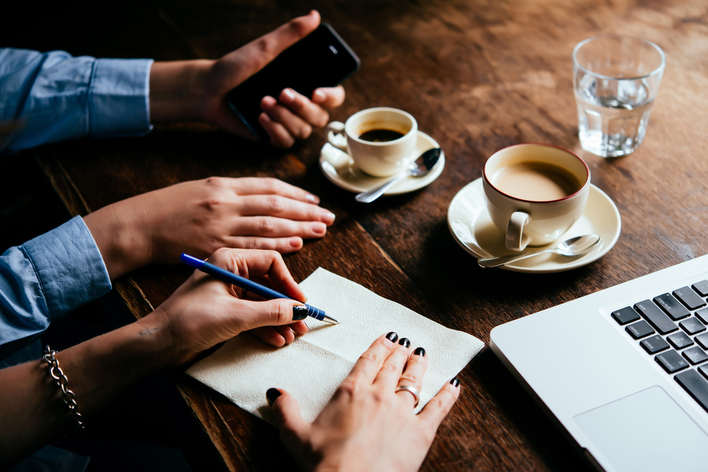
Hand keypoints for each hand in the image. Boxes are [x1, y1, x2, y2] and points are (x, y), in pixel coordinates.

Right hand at [84, 177, 334, 278]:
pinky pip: (253, 248)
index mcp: (223, 184)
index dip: (296, 193)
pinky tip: (295, 246)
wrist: (137, 226)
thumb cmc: (167, 207)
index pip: (269, 187)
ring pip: (270, 226)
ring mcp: (222, 225)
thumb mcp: (200, 188)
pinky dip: (276, 246)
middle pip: (276, 206)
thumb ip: (231, 193)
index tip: (314, 200)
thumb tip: (261, 199)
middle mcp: (226, 202)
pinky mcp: (216, 248)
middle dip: (306, 211)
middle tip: (328, 217)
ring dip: (299, 228)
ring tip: (320, 230)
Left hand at [149, 10, 345, 147]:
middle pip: (320, 117)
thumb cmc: (236, 67)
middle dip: (302, 107)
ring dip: (283, 116)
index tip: (317, 92)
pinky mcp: (272, 136)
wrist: (208, 90)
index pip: (333, 95)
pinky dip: (274, 130)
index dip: (331, 96)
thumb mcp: (264, 48)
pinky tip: (260, 118)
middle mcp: (299, 105)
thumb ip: (290, 34)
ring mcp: (287, 122)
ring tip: (262, 102)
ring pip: (303, 131)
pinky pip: (286, 142)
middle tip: (282, 92)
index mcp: (303, 83)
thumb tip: (314, 15)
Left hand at [149, 248, 309, 364]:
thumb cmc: (189, 320)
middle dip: (286, 305)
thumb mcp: (236, 315)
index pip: (271, 262)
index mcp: (229, 260)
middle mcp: (230, 272)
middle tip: (302, 323)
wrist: (158, 343)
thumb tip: (299, 310)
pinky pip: (252, 314)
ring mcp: (227, 292)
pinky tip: (276, 339)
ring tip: (291, 336)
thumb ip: (271, 312)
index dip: (289, 283)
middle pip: (269, 284)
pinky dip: (264, 327)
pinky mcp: (224, 310)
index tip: (300, 304)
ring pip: (262, 302)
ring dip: (278, 319)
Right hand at [268, 333, 460, 471]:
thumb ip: (285, 410)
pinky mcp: (422, 432)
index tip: (386, 337)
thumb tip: (275, 392)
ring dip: (419, 365)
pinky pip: (439, 407)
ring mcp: (403, 412)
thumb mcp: (295, 436)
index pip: (368, 360)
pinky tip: (454, 384)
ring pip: (414, 380)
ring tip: (423, 354)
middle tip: (405, 342)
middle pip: (393, 366)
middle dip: (399, 352)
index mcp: (351, 392)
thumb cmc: (324, 464)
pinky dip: (448, 394)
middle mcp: (380, 395)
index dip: (378, 346)